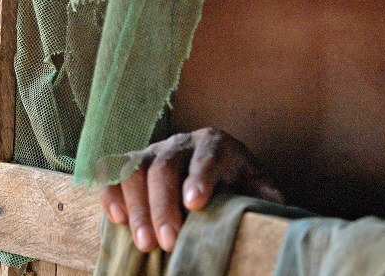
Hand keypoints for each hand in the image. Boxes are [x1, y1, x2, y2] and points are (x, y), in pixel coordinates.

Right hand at [97, 127, 282, 252]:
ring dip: (137, 207)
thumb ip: (263, 193)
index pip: (207, 155)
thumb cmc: (235, 181)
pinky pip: (114, 172)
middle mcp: (180, 143)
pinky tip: (117, 219)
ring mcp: (152, 151)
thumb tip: (272, 205)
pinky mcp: (132, 163)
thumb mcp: (255, 184)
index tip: (195, 204)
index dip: (200, 177)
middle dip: (163, 205)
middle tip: (166, 242)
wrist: (213, 168)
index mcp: (215, 144)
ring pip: (136, 169)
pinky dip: (112, 193)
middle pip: (165, 166)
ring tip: (144, 243)